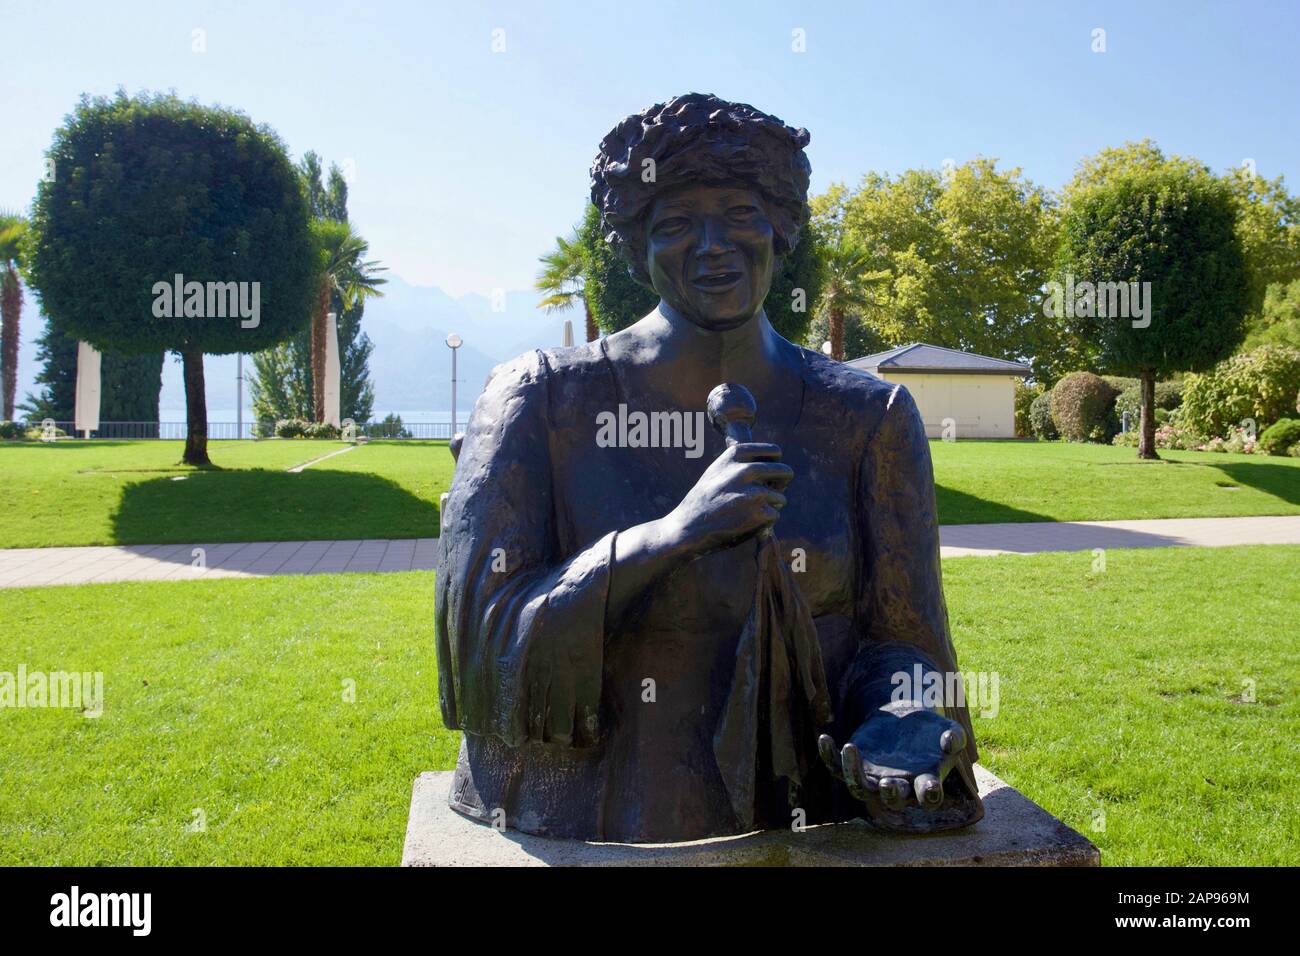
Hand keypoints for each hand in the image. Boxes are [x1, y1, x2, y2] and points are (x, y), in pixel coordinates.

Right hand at [662, 442, 792, 555]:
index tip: (769, 476)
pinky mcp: (759, 513)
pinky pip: (774, 516)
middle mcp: (746, 470)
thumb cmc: (703, 501)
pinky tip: (744, 524)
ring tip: (746, 514)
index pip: (774, 452)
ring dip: (770, 508)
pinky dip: (764, 523)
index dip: (775, 465)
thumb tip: (771, 462)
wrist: (686, 528)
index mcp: (735, 454)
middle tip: (768, 496)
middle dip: (781, 485)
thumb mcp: (716, 471)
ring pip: (780, 498)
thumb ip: (740, 463)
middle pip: (785, 472)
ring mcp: (754, 492)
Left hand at [818, 701, 967, 817]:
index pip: (929, 798)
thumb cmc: (931, 730)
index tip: (930, 784)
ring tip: (851, 748)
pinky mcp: (854, 766)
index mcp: (925, 781)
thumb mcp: (948, 730)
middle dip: (890, 794)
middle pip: (892, 800)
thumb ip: (954, 736)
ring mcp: (873, 778)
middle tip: (888, 782)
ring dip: (853, 773)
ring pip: (859, 788)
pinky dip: (828, 755)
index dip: (930, 795)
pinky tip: (824, 737)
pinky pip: (835, 767)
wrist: (906, 719)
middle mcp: (898, 786)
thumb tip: (950, 740)